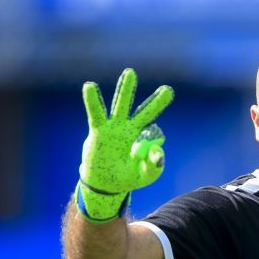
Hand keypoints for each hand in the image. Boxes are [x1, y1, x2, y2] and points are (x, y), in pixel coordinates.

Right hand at [76, 68, 173, 221]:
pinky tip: (90, 86)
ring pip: (121, 106)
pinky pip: (96, 114)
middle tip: (168, 90)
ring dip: (125, 90)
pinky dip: (92, 101)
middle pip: (144, 112)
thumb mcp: (145, 176)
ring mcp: (113, 129)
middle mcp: (129, 129)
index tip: (155, 153)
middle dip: (156, 102)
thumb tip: (158, 150)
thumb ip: (154, 166)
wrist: (103, 185)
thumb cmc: (126, 178)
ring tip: (130, 73)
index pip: (155, 133)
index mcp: (142, 138)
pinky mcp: (98, 132)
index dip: (156, 145)